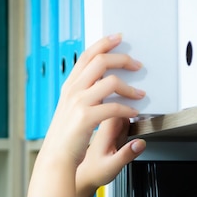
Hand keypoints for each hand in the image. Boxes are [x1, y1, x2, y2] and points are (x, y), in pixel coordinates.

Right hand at [26, 34, 145, 196]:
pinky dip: (127, 109)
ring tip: (140, 95)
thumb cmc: (66, 137)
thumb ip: (84, 93)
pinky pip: (113, 107)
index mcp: (69, 87)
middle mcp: (72, 91)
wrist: (56, 158)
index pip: (86, 56)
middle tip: (137, 64)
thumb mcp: (71, 109)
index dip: (103, 44)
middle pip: (100, 61)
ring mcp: (78, 103)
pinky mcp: (85, 118)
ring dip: (130, 87)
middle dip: (122, 58)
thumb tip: (99, 79)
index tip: (118, 37)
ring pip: (110, 81)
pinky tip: (133, 114)